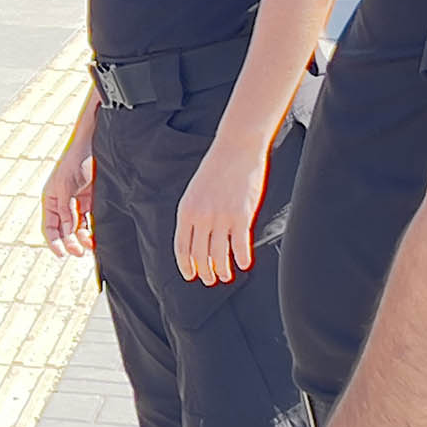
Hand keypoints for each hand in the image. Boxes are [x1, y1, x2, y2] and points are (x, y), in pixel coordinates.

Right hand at [42, 137, 95, 255]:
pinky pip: (89, 221)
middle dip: (70, 242)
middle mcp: (63, 203)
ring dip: (82, 238)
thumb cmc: (76, 160)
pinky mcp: (90, 201)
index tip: (61, 254)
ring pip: (77, 228)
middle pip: (64, 230)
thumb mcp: (67, 186)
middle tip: (79, 253)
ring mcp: (77, 203)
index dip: (54, 242)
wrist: (95, 145)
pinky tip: (94, 238)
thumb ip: (66, 209)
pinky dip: (91, 230)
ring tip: (89, 246)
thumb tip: (68, 231)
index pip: (50, 226)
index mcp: (51, 199)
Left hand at [174, 136, 267, 284]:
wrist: (236, 147)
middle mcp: (202, 217)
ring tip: (226, 275)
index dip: (186, 265)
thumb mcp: (196, 191)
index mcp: (186, 210)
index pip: (182, 247)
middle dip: (204, 272)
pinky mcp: (241, 216)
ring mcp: (222, 217)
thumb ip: (195, 214)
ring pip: (220, 255)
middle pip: (200, 255)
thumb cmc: (217, 168)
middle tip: (210, 279)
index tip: (190, 275)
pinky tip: (244, 264)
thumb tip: (198, 238)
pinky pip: (240, 246)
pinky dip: (242, 258)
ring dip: (222, 270)